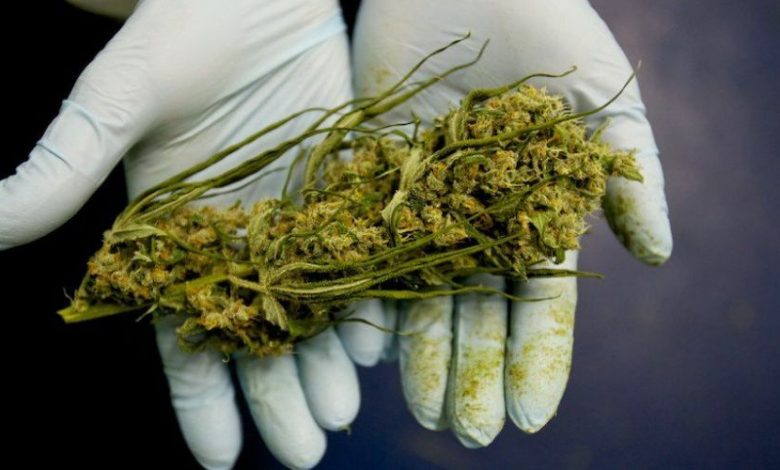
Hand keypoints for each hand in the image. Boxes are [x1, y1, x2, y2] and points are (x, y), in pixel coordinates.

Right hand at [1, 1, 358, 466]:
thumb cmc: (179, 29)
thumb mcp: (118, 98)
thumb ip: (65, 162)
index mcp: (179, 238)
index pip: (185, 339)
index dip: (201, 403)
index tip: (222, 461)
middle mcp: (238, 239)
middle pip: (257, 340)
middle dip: (278, 399)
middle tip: (307, 451)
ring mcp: (293, 217)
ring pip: (312, 311)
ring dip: (327, 365)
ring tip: (344, 413)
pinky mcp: (340, 188)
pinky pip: (357, 259)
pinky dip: (368, 301)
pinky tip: (379, 343)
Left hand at [342, 0, 672, 446]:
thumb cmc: (546, 27)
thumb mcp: (602, 95)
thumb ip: (629, 171)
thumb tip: (660, 256)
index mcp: (537, 216)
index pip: (542, 303)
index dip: (536, 360)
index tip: (527, 417)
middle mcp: (480, 225)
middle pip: (478, 313)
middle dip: (474, 372)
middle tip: (467, 433)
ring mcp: (425, 209)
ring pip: (423, 295)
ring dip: (423, 355)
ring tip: (422, 413)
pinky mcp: (375, 183)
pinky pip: (369, 251)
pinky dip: (368, 297)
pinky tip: (365, 348)